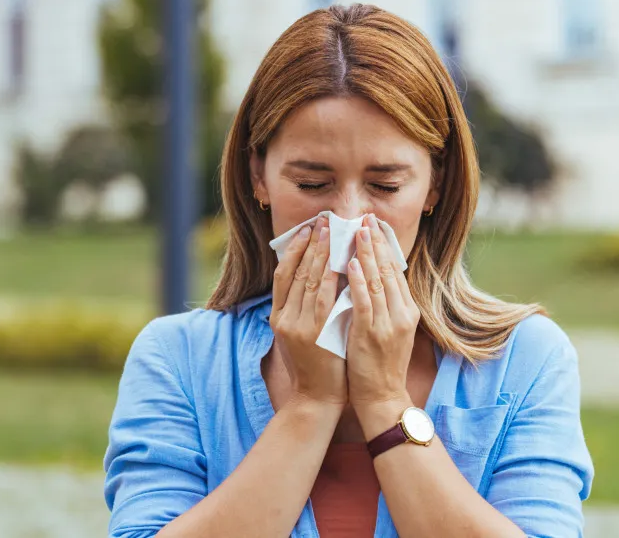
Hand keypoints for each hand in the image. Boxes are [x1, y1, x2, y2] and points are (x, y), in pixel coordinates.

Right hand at [269, 216, 346, 407]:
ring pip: (308, 279)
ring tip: (333, 231)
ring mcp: (296, 325)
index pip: (283, 273)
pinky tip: (340, 260)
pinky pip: (322, 297)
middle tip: (323, 221)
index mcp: (277, 316)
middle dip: (311, 243)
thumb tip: (315, 276)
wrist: (316, 397)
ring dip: (322, 253)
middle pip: (295, 271)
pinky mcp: (313, 333)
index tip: (308, 229)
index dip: (295, 249)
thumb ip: (302, 308)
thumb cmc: (314, 364)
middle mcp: (283, 317)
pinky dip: (331, 276)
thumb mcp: (300, 333)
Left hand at [345, 214, 420, 412]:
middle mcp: (402, 314)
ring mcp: (388, 323)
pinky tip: (350, 262)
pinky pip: (364, 301)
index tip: (374, 226)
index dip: (384, 247)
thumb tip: (370, 277)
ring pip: (377, 280)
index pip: (395, 271)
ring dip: (366, 253)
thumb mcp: (390, 330)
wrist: (382, 397)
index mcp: (408, 311)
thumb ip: (384, 305)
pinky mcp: (372, 334)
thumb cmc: (380, 365)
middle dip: (376, 242)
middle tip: (365, 218)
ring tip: (357, 231)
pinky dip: (358, 280)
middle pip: (388, 270)